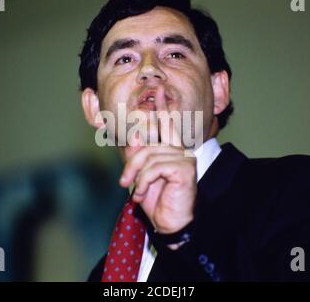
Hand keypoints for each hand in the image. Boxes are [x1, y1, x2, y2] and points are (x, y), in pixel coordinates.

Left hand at [120, 92, 196, 233]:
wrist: (167, 222)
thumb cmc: (156, 198)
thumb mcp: (141, 174)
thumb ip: (137, 154)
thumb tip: (135, 133)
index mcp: (171, 148)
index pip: (167, 123)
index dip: (163, 106)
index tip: (159, 88)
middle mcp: (180, 150)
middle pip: (148, 142)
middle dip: (132, 162)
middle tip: (124, 180)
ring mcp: (184, 158)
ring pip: (149, 155)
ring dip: (137, 175)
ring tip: (135, 190)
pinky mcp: (185, 169)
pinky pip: (156, 167)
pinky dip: (145, 181)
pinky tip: (142, 193)